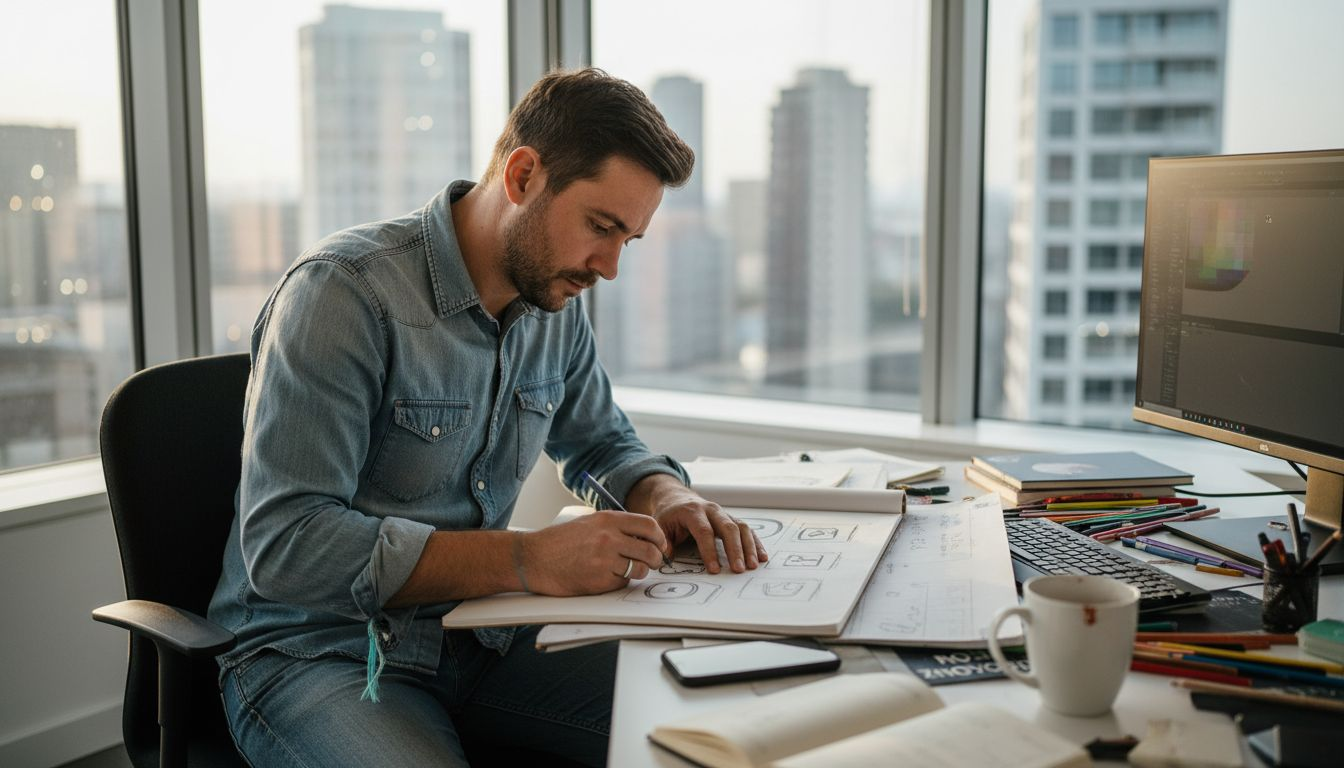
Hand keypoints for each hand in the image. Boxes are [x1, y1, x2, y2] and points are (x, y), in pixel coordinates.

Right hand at [516, 510, 667, 595]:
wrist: (534, 558)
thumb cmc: (560, 541)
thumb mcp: (589, 522)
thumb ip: (616, 526)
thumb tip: (645, 536)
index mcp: (608, 520)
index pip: (649, 526)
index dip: (659, 538)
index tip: (660, 545)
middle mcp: (609, 538)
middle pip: (650, 550)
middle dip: (655, 559)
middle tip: (652, 562)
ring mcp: (604, 560)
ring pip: (639, 569)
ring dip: (638, 572)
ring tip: (627, 570)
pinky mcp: (598, 581)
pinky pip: (622, 583)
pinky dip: (619, 582)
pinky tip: (605, 576)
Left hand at [630, 474, 767, 573]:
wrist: (677, 498)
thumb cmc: (668, 515)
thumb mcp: (660, 526)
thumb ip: (663, 542)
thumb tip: (665, 558)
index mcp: (692, 512)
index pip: (704, 531)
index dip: (710, 551)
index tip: (715, 569)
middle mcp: (711, 510)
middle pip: (728, 528)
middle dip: (735, 550)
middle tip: (738, 569)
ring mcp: (724, 514)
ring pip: (741, 527)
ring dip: (749, 547)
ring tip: (753, 566)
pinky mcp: (731, 519)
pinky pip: (747, 530)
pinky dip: (755, 543)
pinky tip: (762, 557)